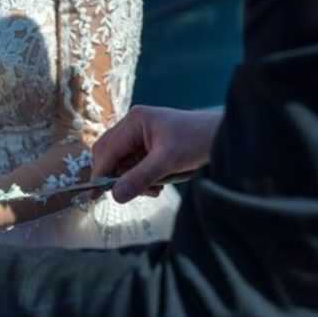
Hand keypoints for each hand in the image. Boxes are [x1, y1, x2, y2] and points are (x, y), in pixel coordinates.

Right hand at [92, 106, 222, 202]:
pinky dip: (141, 178)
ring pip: (121, 164)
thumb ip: (140, 178)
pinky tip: (159, 182)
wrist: (224, 136)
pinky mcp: (148, 147)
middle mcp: (132, 126)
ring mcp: (139, 136)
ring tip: (156, 187)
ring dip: (132, 180)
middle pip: (109, 155)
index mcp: (134, 121)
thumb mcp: (168, 161)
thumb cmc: (198, 141)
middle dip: (118, 176)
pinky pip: (133, 166)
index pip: (107, 150)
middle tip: (136, 191)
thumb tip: (115, 195)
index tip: (94, 195)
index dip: (101, 173)